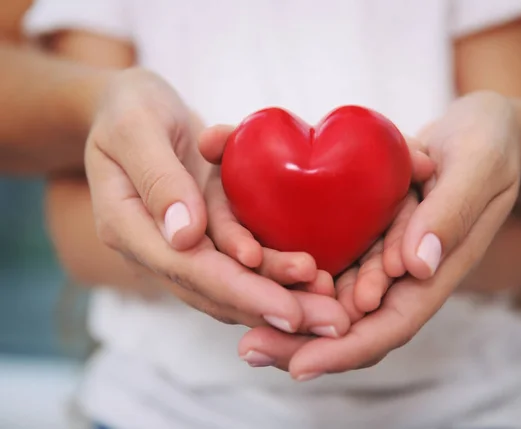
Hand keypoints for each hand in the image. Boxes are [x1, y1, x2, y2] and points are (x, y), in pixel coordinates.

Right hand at [85, 68, 347, 333]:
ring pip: (235, 280)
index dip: (241, 292)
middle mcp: (158, 247)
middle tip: (332, 322)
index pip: (190, 270)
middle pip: (218, 289)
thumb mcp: (134, 128)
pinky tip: (316, 277)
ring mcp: (183, 242)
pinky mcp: (207, 231)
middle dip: (275, 307)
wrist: (129, 106)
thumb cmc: (128, 107)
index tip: (290, 313)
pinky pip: (243, 258)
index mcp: (129, 227)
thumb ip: (158, 179)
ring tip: (332, 306)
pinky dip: (277, 270)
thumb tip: (185, 236)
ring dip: (284, 295)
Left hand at [239, 91, 520, 377]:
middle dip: (302, 342)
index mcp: (436, 270)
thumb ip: (451, 213)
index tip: (300, 366)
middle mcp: (403, 273)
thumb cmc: (487, 145)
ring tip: (240, 322)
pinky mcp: (363, 230)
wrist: (477, 131)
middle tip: (250, 349)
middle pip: (352, 322)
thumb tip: (416, 266)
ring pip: (332, 296)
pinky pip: (327, 255)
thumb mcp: (478, 167)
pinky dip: (292, 266)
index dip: (346, 350)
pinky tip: (253, 264)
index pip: (391, 325)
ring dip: (289, 312)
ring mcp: (380, 254)